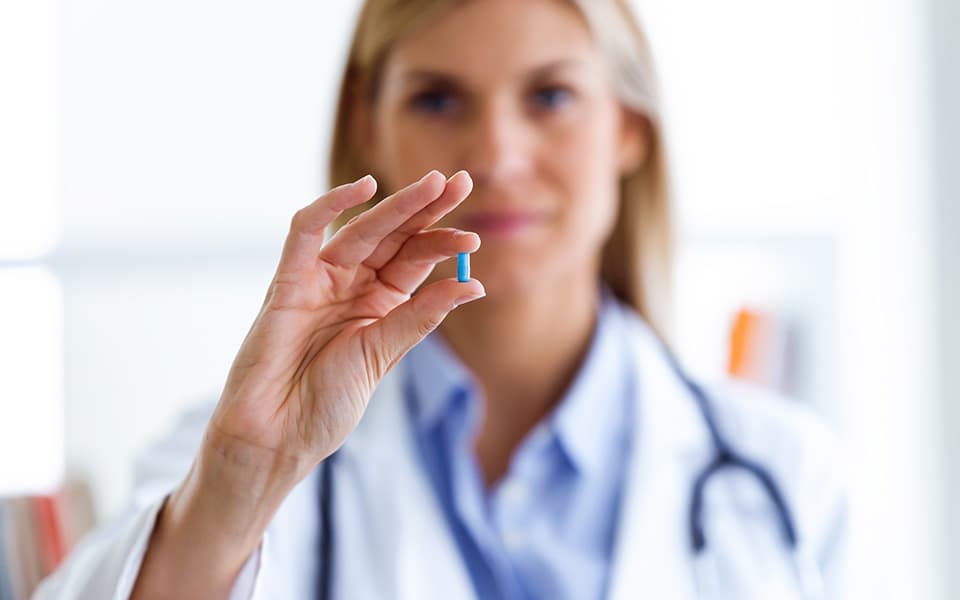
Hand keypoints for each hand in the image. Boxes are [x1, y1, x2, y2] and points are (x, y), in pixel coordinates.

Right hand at [212, 169, 483, 474]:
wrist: (276, 436)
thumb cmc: (327, 404)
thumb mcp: (383, 355)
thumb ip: (420, 316)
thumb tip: (473, 285)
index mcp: (380, 304)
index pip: (416, 259)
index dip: (443, 243)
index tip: (473, 240)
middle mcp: (352, 285)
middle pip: (394, 236)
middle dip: (427, 209)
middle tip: (461, 183)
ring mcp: (319, 280)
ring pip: (361, 229)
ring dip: (396, 206)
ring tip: (432, 185)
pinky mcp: (286, 280)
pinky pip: (305, 232)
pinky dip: (330, 205)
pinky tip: (363, 188)